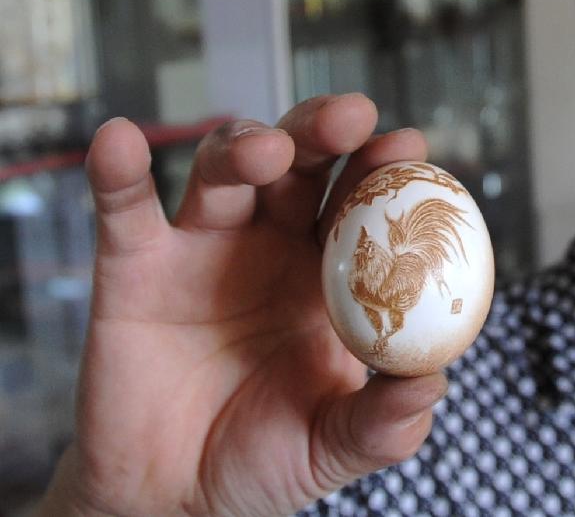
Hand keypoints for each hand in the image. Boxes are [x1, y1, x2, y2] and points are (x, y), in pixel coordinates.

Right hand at [37, 94, 446, 516]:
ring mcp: (202, 250)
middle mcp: (270, 246)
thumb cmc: (264, 461)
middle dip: (322, 131)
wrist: (172, 500)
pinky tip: (121, 140)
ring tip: (267, 151)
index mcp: (328, 274)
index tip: (408, 146)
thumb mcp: (333, 445)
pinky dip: (119, 173)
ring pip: (223, 173)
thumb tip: (433, 383)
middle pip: (299, 166)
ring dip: (243, 147)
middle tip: (350, 117)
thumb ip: (384, 422)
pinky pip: (124, 210)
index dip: (383, 168)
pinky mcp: (134, 268)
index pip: (361, 203)